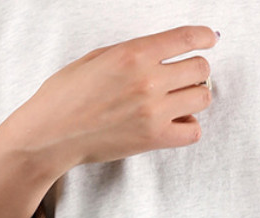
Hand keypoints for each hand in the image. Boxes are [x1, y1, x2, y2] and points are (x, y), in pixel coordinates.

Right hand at [9, 25, 218, 174]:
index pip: (186, 38)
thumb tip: (162, 52)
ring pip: (202, 98)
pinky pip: (193, 132)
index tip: (209, 40)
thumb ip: (133, 53)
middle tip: (183, 77)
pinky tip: (175, 123)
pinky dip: (189, 126)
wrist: (50, 135)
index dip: (204, 37)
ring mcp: (153, 112)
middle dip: (194, 70)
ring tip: (178, 100)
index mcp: (134, 54)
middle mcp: (148, 81)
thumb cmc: (65, 97)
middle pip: (200, 69)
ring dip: (194, 97)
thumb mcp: (97, 58)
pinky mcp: (152, 139)